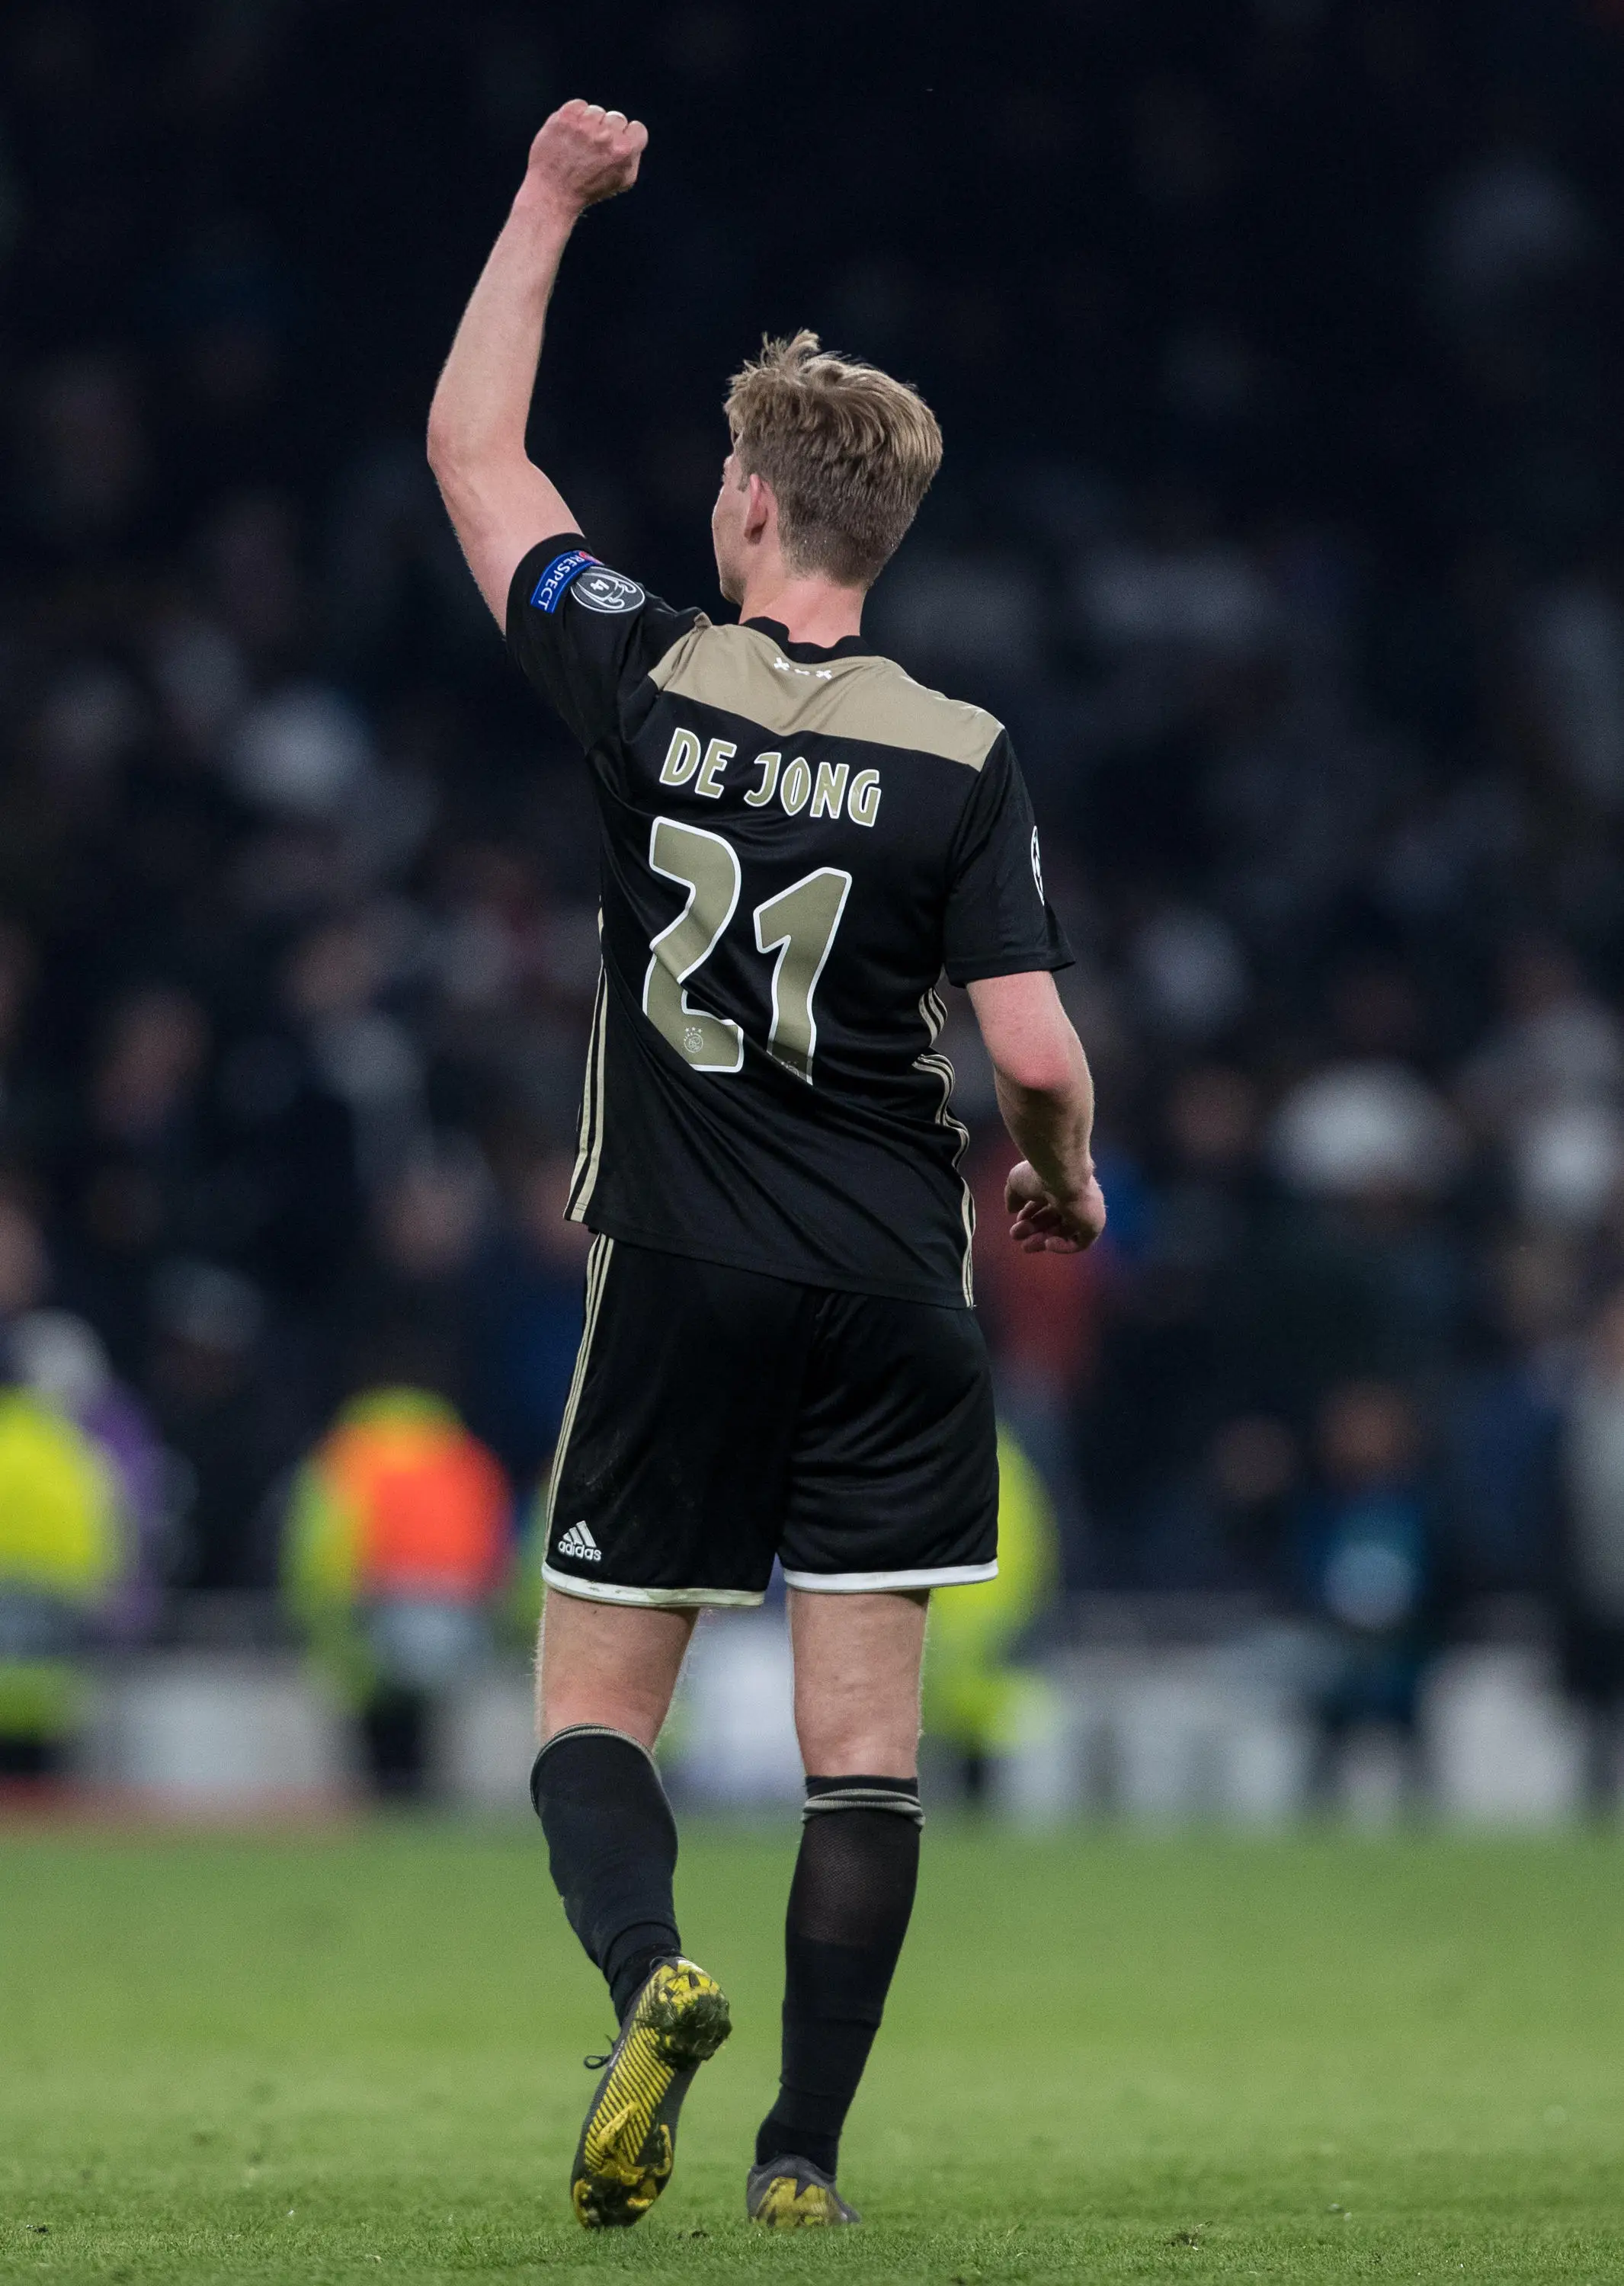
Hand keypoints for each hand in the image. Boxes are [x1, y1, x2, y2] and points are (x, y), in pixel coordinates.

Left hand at [520, 100, 647, 220]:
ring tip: (579, 144)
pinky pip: (579, 105)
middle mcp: (606, 135)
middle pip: (617, 118)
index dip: (627, 138)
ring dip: (590, 125)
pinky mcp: (566, 117)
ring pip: (597, 111)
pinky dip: (575, 117)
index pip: (638, 129)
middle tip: (594, 150)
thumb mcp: (622, 181)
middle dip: (608, 132)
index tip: (615, 146)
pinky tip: (570, 134)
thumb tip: (632, 137)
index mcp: (624, 151)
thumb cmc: (587, 189)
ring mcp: (585, 124)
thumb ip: (633, 157)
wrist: (553, 191)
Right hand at [1005, 1161, 1106, 1253]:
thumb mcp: (1017, 1182)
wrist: (1062, 1174)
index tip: (1017, 1221)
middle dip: (1034, 1229)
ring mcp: (1086, 1211)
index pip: (1047, 1202)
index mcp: (1061, 1183)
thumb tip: (1011, 1210)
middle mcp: (1075, 1197)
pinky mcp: (1093, 1224)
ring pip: (1064, 1231)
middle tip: (1015, 1236)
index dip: (1031, 1213)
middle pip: (1054, 1218)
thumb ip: (1013, 1196)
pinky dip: (1063, 1246)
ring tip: (1026, 1246)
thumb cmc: (1039, 1175)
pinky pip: (1079, 1242)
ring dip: (1043, 1239)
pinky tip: (1048, 1244)